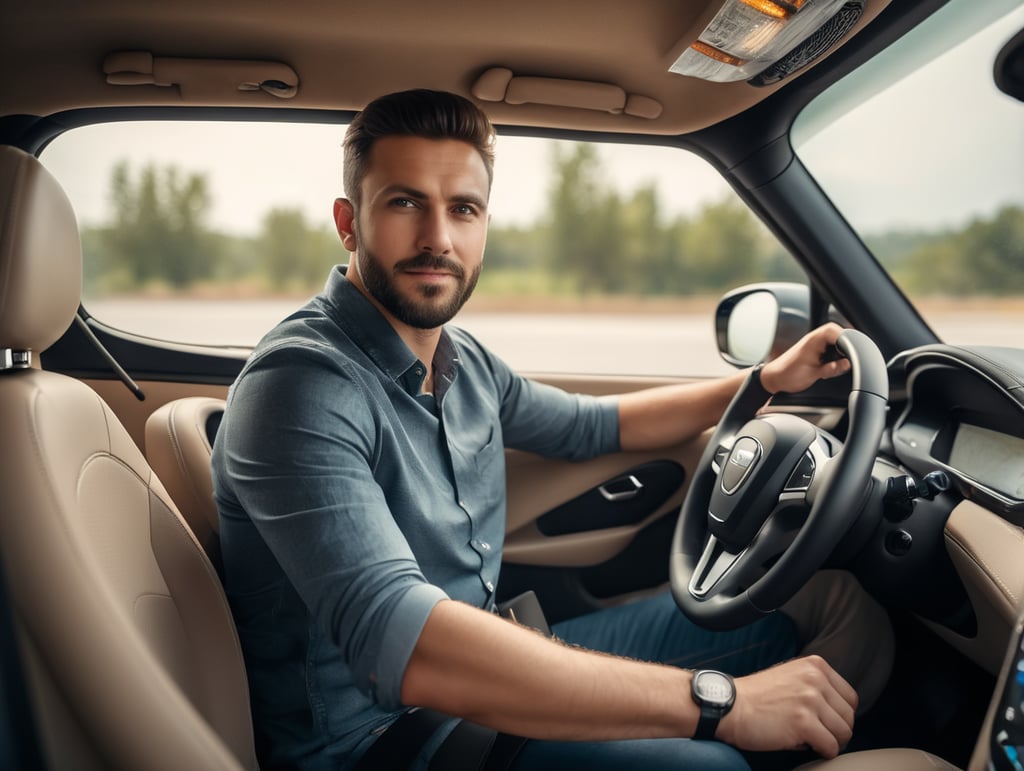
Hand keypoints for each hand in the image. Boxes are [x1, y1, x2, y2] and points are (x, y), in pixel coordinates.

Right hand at [716, 655, 856, 758]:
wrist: (730, 705)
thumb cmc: (756, 697)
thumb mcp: (790, 677)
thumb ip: (815, 685)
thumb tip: (838, 710)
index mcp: (815, 666)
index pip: (850, 698)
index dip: (839, 715)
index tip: (826, 722)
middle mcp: (815, 678)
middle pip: (849, 717)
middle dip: (835, 730)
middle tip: (816, 734)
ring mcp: (810, 699)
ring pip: (844, 733)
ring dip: (829, 742)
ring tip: (808, 739)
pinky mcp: (803, 722)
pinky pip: (830, 747)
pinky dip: (821, 752)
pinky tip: (804, 745)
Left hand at [760, 323, 851, 394]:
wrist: (774, 378)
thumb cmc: (787, 374)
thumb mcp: (813, 374)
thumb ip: (832, 369)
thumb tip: (847, 363)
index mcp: (814, 339)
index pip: (838, 332)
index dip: (848, 342)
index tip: (852, 354)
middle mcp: (816, 338)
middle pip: (841, 335)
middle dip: (846, 348)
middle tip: (845, 361)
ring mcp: (816, 342)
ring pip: (838, 341)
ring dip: (841, 351)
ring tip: (837, 363)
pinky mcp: (817, 348)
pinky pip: (832, 346)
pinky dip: (836, 354)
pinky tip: (832, 364)